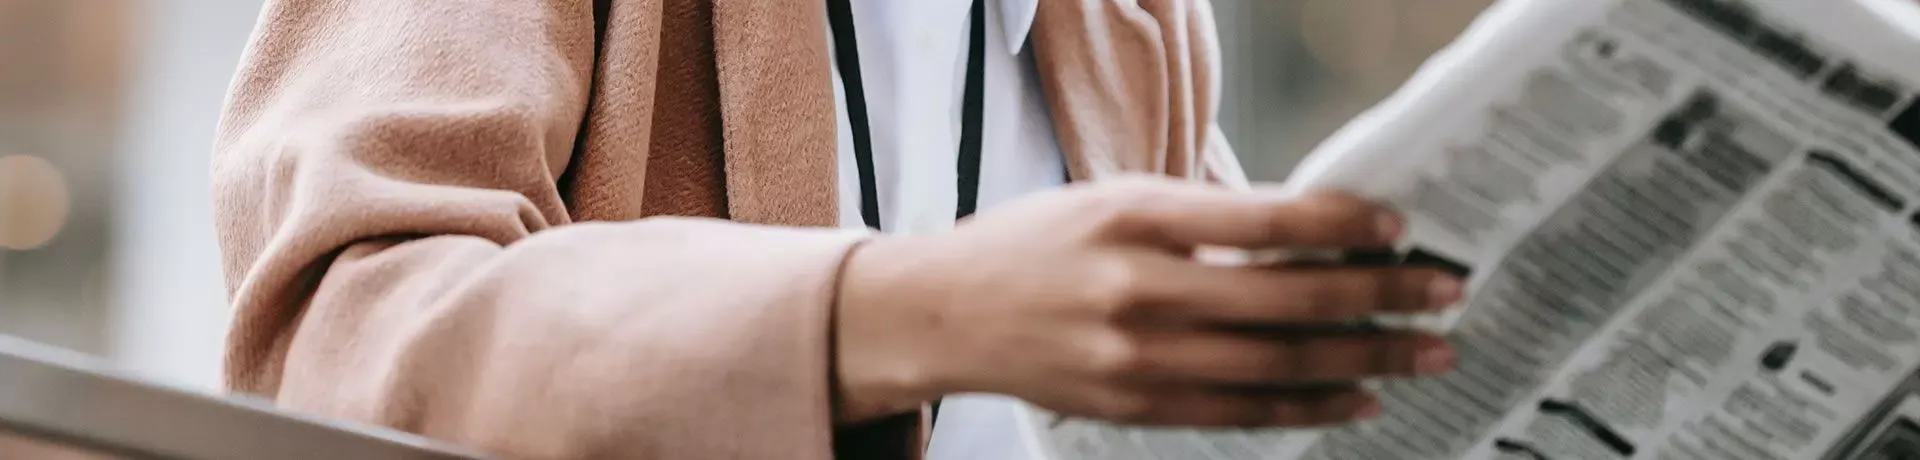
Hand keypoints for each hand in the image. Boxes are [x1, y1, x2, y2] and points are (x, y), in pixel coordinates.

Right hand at [832, 177, 1461, 426]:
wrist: (945, 314)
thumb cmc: (1036, 245)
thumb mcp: (1114, 201)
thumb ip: (1202, 218)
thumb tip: (1308, 233)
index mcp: (1136, 219)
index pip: (1265, 221)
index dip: (1343, 225)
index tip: (1400, 227)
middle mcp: (1139, 290)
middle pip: (1286, 298)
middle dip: (1378, 298)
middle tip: (1443, 294)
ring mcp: (1136, 357)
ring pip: (1276, 364)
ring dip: (1363, 360)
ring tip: (1423, 355)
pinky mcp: (1134, 407)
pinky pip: (1238, 412)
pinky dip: (1305, 407)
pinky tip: (1356, 399)